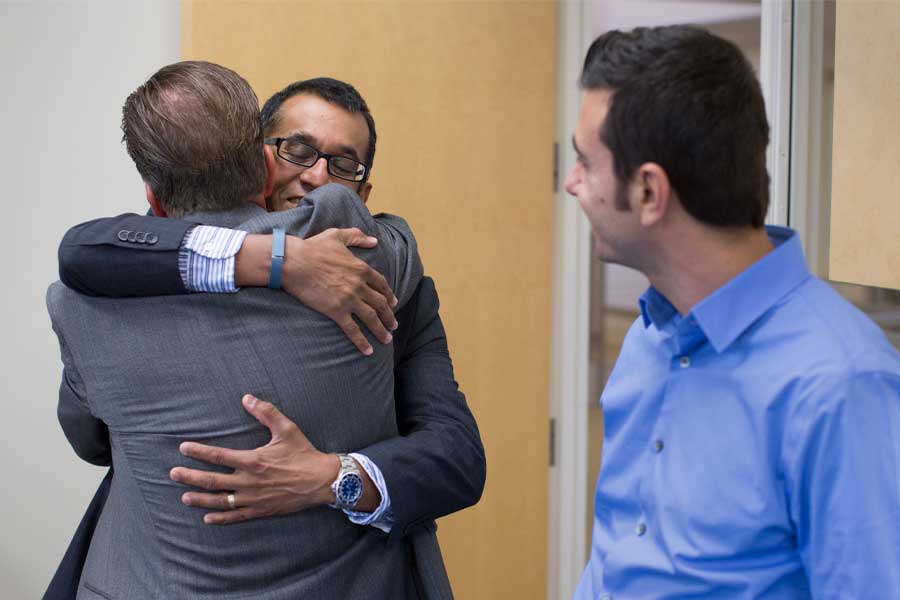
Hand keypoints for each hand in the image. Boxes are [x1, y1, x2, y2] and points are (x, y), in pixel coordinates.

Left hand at [169, 395, 339, 524]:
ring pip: (220, 501)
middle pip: (212, 481)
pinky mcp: (261, 510)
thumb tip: (247, 397)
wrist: (322, 481)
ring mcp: (253, 498)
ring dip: (200, 499)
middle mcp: (249, 481)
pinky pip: (236, 516)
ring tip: (184, 497)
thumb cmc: (304, 453)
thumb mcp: (286, 429)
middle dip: (190, 477)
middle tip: (173, 473)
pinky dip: (220, 518)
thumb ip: (266, 412)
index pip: (218, 456)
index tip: (183, 448)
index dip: (199, 452)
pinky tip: (207, 518)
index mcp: (252, 460)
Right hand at [282, 229, 398, 354]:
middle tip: (394, 325)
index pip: (381, 284)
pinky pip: (353, 330)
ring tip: (387, 339)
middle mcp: (359, 285)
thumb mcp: (337, 235)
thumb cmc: (313, 247)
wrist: (294, 262)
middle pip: (380, 304)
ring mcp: (349, 300)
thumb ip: (357, 236)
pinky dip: (362, 341)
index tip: (394, 303)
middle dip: (389, 316)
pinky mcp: (337, 312)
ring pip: (371, 318)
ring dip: (381, 330)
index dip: (389, 294)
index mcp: (361, 268)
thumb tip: (374, 240)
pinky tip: (368, 351)